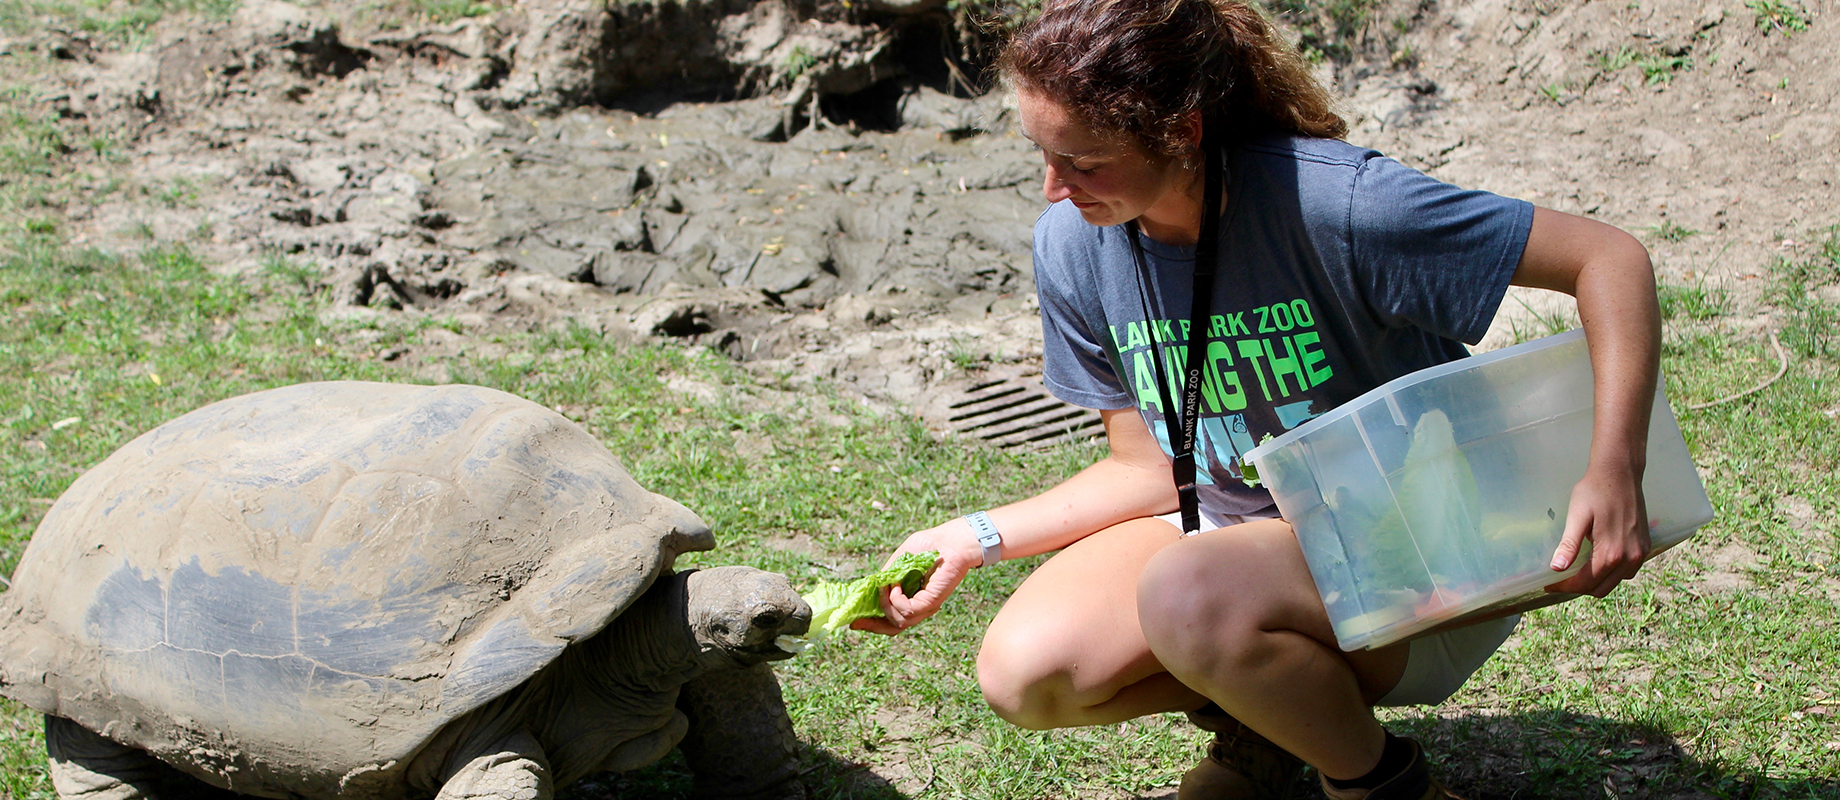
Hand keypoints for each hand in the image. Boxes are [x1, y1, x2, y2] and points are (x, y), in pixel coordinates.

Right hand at [851, 518, 983, 634]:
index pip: (893, 617)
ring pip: (899, 621)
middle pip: (895, 627)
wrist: (954, 539)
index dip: (873, 622)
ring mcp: (927, 605)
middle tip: (856, 623)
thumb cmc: (932, 544)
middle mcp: (920, 605)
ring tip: (886, 587)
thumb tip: (872, 587)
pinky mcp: (932, 601)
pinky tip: (895, 586)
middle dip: (873, 626)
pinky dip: (896, 600)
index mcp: (913, 596)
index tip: (854, 621)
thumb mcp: (902, 558)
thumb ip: (889, 573)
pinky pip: (907, 610)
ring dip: (885, 605)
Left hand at [1546, 460, 1652, 597]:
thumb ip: (1569, 545)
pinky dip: (1612, 574)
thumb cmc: (1594, 491)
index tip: (1549, 584)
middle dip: (1579, 587)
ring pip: (1615, 582)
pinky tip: (1598, 563)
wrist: (1620, 473)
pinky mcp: (1645, 547)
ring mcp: (1640, 553)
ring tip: (1577, 572)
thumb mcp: (1577, 517)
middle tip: (1561, 580)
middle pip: (1601, 588)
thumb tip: (1557, 568)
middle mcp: (1630, 558)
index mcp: (1611, 553)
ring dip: (1596, 582)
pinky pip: (1628, 571)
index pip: (1585, 583)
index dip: (1565, 587)